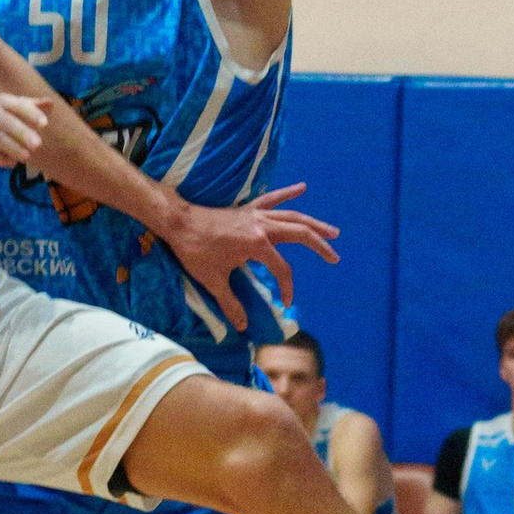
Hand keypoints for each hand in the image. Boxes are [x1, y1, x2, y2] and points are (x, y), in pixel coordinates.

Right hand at [0, 89, 50, 167]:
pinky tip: (11, 163)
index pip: (16, 104)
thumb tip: (50, 103)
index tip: (44, 124)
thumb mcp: (10, 111)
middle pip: (3, 121)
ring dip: (11, 147)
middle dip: (21, 132)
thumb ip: (29, 107)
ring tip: (26, 157)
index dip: (30, 113)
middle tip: (38, 145)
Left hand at [157, 182, 337, 337]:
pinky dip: (288, 193)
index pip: (282, 269)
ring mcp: (256, 215)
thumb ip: (230, 303)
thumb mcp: (213, 281)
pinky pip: (272, 199)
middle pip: (300, 234)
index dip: (287, 288)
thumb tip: (243, 326)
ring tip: (332, 231)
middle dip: (319, 246)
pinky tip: (303, 187)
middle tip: (335, 258)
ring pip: (292, 216)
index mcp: (257, 245)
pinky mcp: (248, 209)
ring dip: (313, 223)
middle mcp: (262, 227)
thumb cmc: (195, 251)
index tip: (286, 303)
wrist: (178, 222)